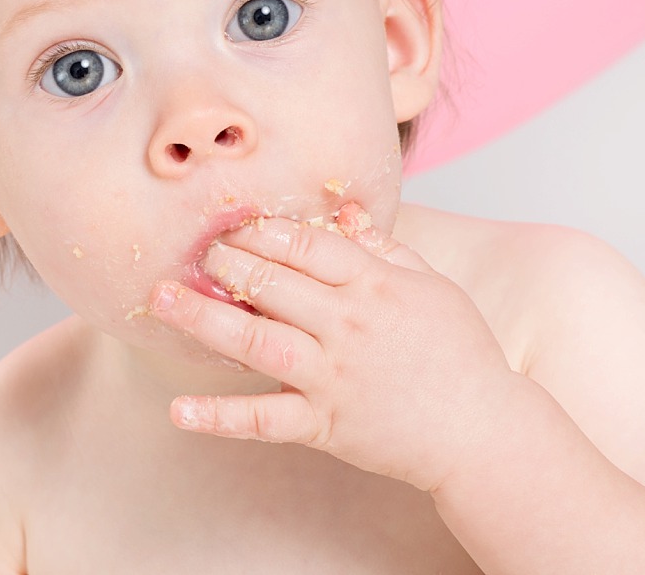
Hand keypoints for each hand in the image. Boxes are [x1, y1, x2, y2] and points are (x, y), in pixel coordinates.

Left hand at [148, 203, 524, 492]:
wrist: (482, 432)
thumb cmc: (460, 353)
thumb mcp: (430, 285)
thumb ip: (383, 247)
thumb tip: (342, 212)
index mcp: (374, 284)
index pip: (305, 244)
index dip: (261, 230)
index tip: (230, 222)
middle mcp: (347, 325)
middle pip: (272, 283)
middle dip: (225, 263)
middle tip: (191, 251)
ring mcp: (332, 377)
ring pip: (256, 341)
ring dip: (203, 319)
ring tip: (161, 299)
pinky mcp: (323, 424)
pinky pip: (264, 420)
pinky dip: (219, 417)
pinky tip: (179, 410)